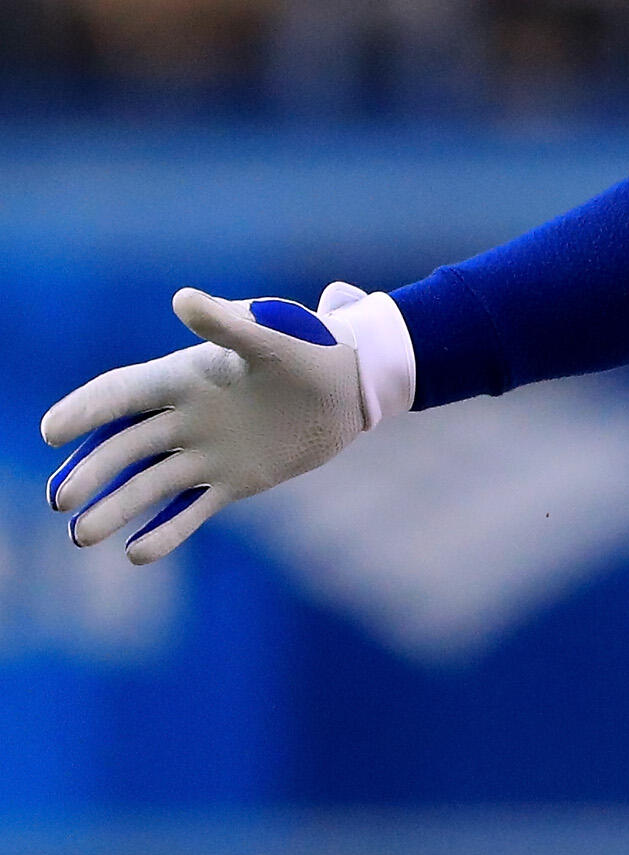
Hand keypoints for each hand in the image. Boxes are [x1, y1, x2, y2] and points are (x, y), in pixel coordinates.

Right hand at [42, 289, 366, 561]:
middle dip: (90, 473)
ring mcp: (205, 453)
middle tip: (60, 500)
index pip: (120, 395)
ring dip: (114, 508)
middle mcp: (184, 419)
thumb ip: (226, 324)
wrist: (351, 385)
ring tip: (82, 536)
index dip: (84, 411)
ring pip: (149, 485)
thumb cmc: (309, 347)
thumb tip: (182, 300)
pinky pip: (191, 511)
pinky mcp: (233, 482)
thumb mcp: (271, 334)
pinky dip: (165, 532)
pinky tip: (136, 555)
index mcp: (183, 378)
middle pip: (124, 448)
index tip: (52, 432)